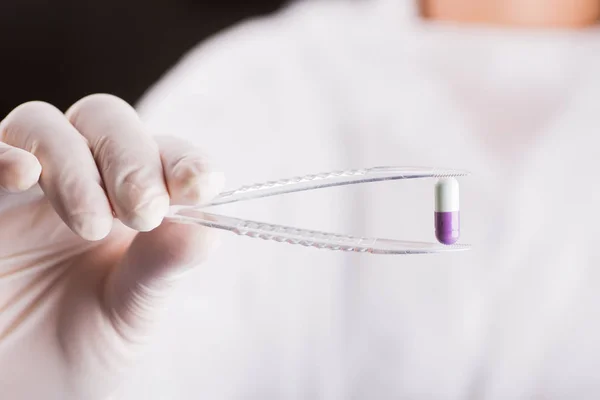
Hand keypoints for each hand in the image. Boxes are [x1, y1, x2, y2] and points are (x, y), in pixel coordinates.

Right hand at [0, 94, 222, 398]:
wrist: (16, 393)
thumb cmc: (76, 356)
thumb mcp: (130, 315)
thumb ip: (161, 266)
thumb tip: (205, 224)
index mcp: (129, 206)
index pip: (162, 155)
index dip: (184, 161)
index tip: (200, 187)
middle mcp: (79, 184)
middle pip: (106, 122)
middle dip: (132, 158)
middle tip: (145, 211)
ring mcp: (22, 192)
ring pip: (44, 125)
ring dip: (75, 164)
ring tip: (91, 226)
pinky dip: (0, 156)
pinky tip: (20, 175)